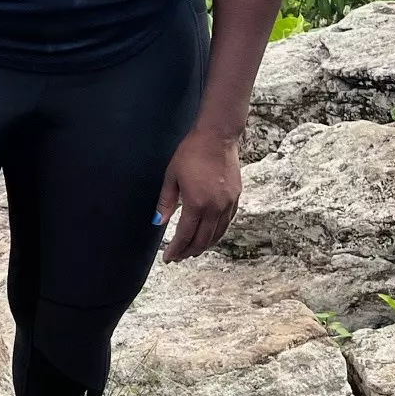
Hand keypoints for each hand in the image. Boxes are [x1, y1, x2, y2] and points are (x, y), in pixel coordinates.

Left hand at [158, 128, 242, 262]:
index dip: (176, 249)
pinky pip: (227, 223)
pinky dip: (217, 233)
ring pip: (217, 234)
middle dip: (189, 251)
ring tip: (192, 250)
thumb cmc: (191, 153)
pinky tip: (210, 235)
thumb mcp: (171, 176)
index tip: (168, 258)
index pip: (185, 235)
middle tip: (178, 257)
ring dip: (204, 245)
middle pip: (203, 240)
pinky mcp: (236, 198)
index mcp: (197, 204)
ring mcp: (228, 204)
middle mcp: (215, 208)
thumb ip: (165, 202)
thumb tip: (158, 222)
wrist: (217, 137)